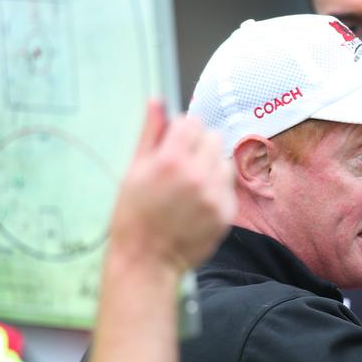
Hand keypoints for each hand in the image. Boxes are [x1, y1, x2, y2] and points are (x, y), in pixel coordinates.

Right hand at [108, 99, 235, 272]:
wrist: (147, 260)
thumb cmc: (133, 214)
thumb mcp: (134, 170)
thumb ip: (150, 133)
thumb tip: (157, 100)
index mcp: (169, 161)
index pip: (191, 122)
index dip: (181, 130)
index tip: (173, 142)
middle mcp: (196, 175)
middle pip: (212, 137)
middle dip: (198, 145)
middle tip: (181, 163)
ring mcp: (214, 195)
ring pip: (223, 160)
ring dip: (210, 165)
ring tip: (189, 184)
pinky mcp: (226, 212)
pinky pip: (228, 185)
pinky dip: (216, 188)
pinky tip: (197, 201)